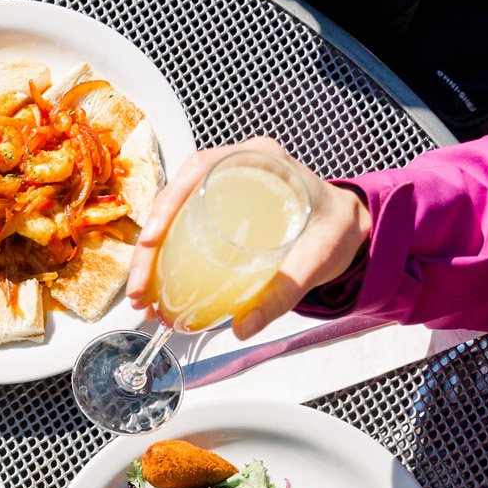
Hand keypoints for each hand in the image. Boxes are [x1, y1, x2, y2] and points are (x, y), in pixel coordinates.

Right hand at [125, 137, 371, 338]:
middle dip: (148, 247)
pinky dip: (165, 265)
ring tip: (143, 298)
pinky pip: (181, 236)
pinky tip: (157, 293)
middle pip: (174, 202)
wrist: (347, 231)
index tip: (153, 239)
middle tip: (140, 290)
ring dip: (150, 261)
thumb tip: (242, 327)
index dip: (168, 203)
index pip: (198, 170)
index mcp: (257, 160)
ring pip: (171, 222)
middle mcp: (232, 171)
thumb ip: (284, 292)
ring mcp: (220, 194)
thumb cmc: (336, 229)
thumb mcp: (318, 257)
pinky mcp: (215, 218)